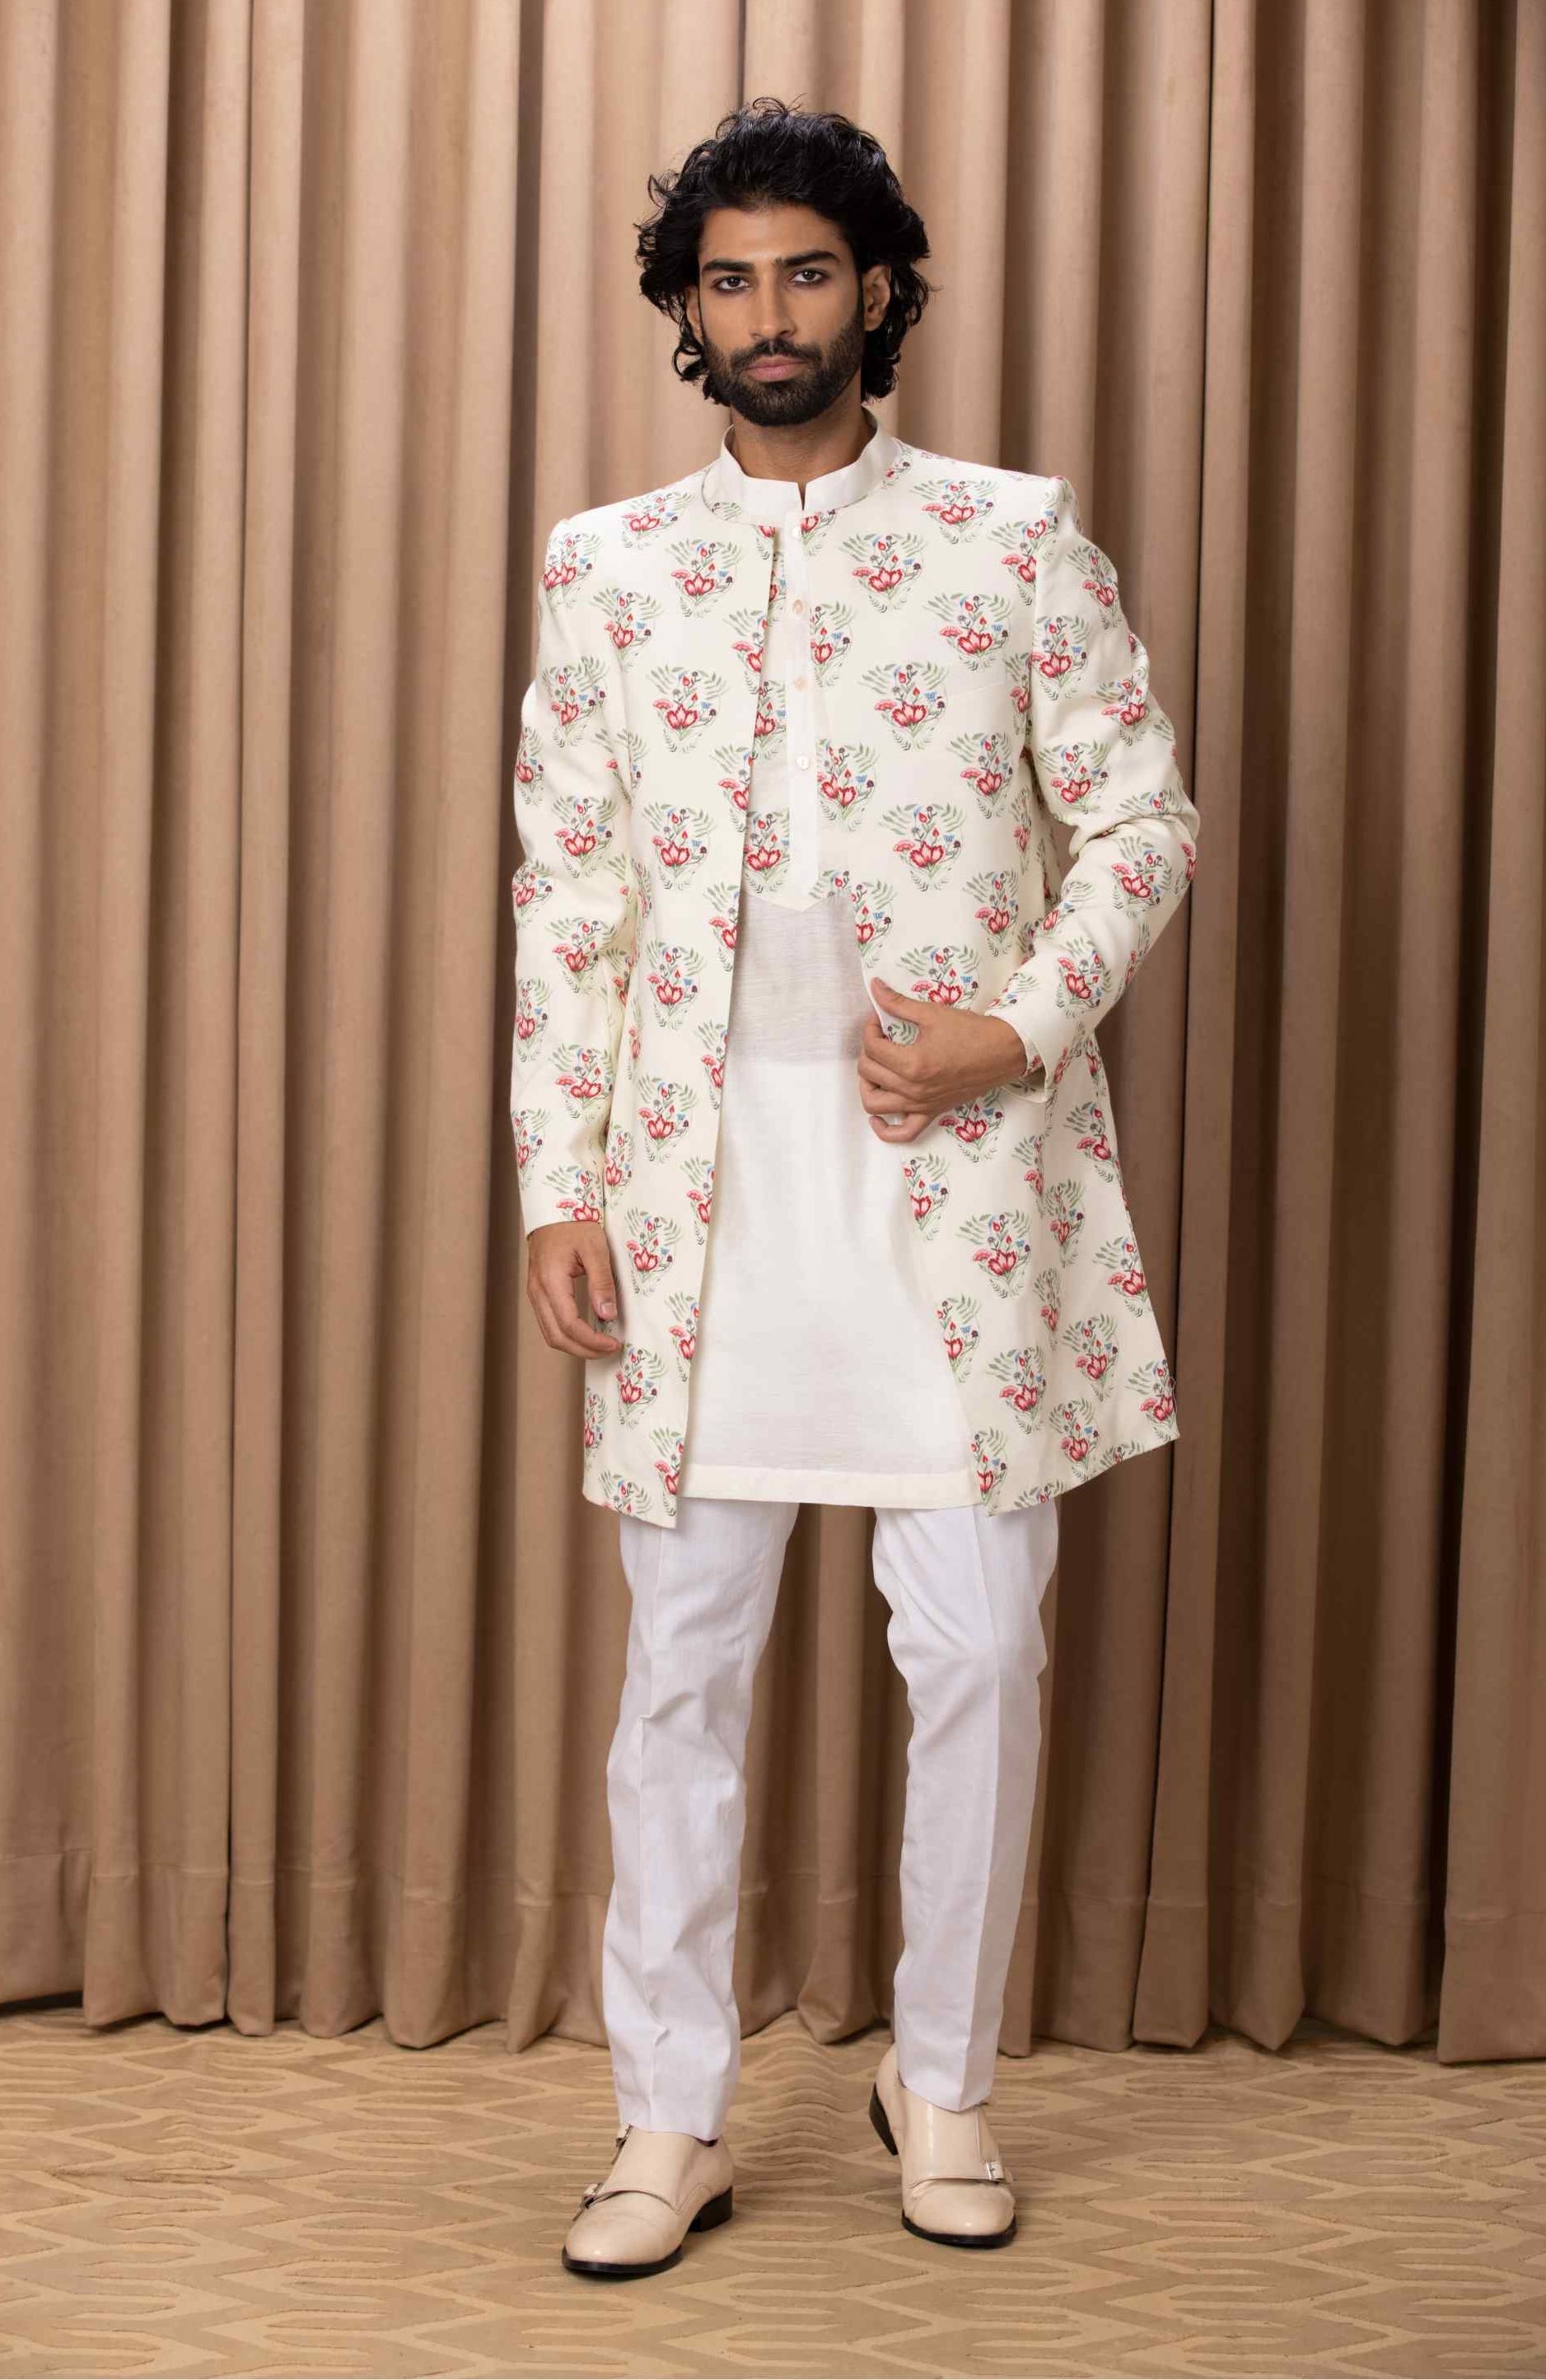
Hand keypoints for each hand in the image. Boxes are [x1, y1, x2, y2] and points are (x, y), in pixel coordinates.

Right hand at [526, 1221, 623, 1355]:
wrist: (553, 1212)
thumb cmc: (575, 1226)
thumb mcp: (595, 1249)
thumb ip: (601, 1282)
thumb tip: (607, 1314)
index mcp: (551, 1281)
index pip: (570, 1325)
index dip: (592, 1341)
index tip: (613, 1343)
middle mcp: (538, 1292)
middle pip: (556, 1337)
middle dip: (584, 1350)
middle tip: (609, 1350)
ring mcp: (535, 1294)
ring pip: (550, 1334)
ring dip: (575, 1346)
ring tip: (600, 1346)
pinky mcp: (538, 1294)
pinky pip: (549, 1324)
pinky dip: (567, 1335)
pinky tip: (587, 1333)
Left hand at [858, 978, 1038, 1143]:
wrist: (1002, 1053)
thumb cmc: (970, 1031)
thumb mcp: (932, 1013)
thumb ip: (898, 1003)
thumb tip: (874, 986)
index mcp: (912, 1063)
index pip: (872, 1047)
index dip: (870, 1029)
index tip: (878, 1019)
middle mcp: (913, 1089)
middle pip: (869, 1072)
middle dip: (868, 1050)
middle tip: (881, 1038)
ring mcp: (921, 1105)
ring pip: (874, 1105)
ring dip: (867, 1085)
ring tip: (876, 1069)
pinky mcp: (931, 1113)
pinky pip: (903, 1133)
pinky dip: (885, 1129)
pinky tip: (878, 1116)